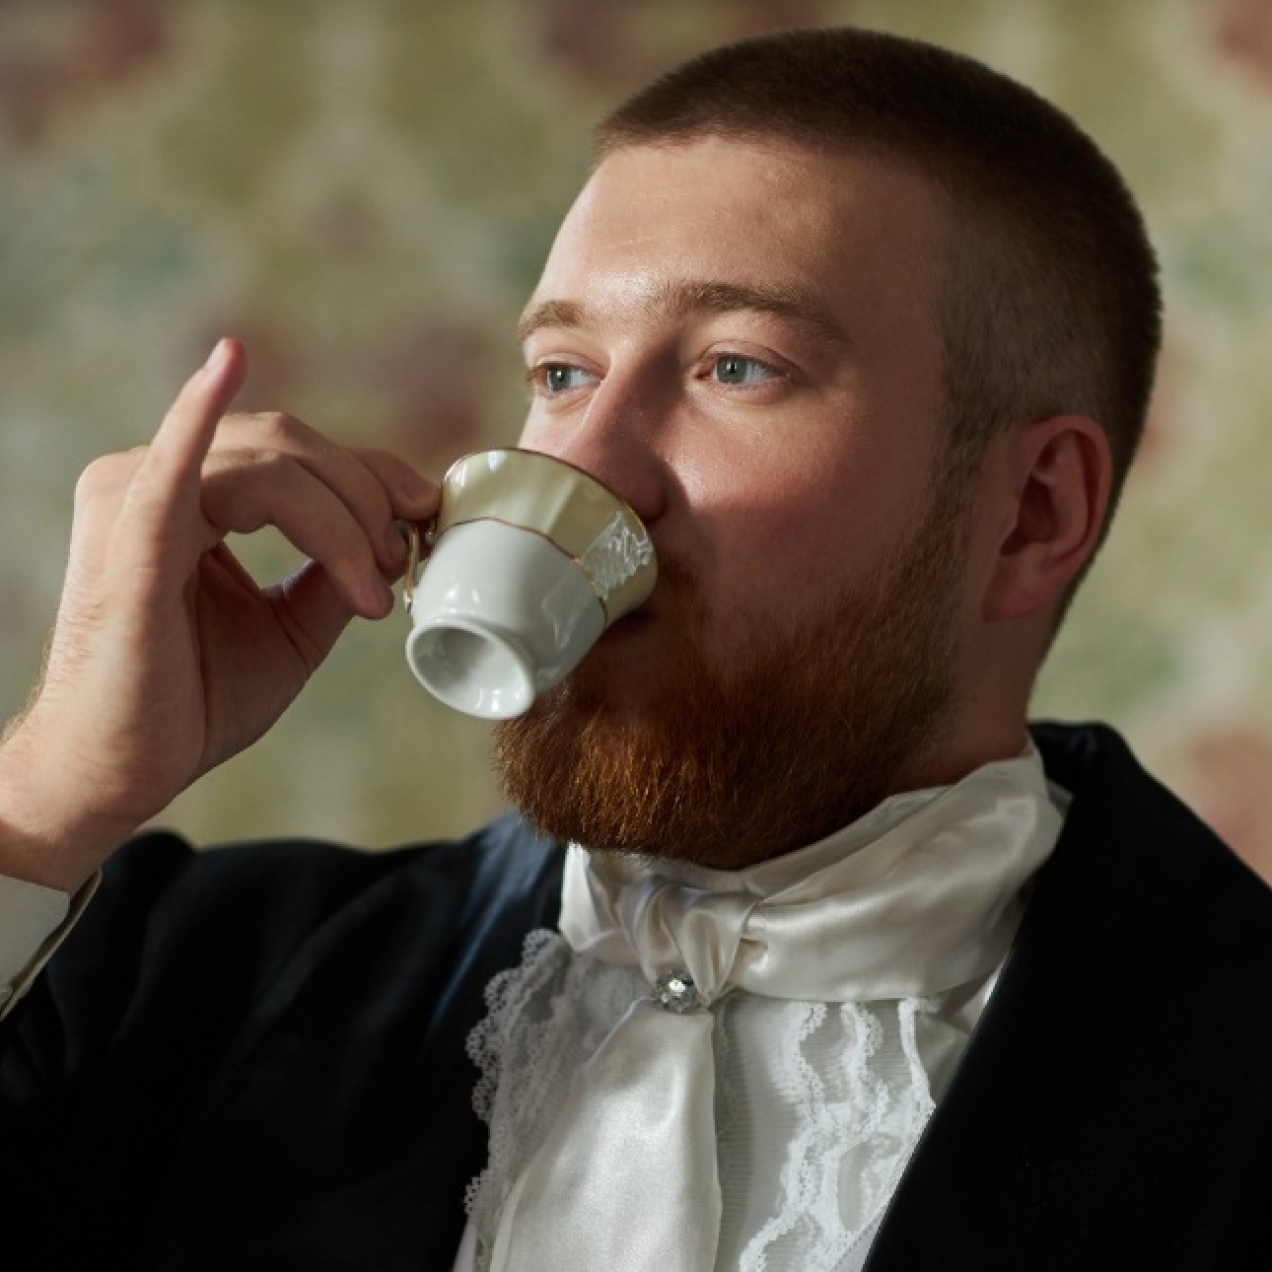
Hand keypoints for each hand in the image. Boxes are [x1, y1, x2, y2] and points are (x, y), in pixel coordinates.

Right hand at [0, 339, 437, 888]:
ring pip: (271, 464)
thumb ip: (331, 576)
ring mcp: (134, 500)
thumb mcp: (288, 629)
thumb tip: (392, 545)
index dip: (371, 475)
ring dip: (345, 517)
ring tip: (375, 581)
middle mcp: (156, 480)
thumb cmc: (191, 700)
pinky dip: (200, 413)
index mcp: (191, 497)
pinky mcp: (129, 540)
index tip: (424, 518)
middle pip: (291, 446)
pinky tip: (227, 363)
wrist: (121, 771)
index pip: (296, 453)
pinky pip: (174, 468)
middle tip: (403, 561)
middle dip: (367, 498)